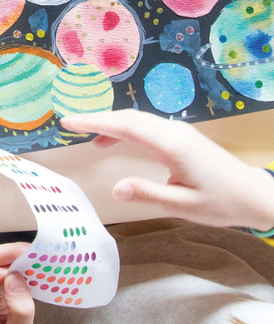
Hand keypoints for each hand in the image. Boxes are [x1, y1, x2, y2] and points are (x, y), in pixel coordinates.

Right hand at [60, 109, 273, 230]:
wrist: (255, 194)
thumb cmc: (222, 203)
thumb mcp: (184, 206)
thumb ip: (149, 194)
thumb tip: (116, 189)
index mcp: (171, 146)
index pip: (125, 127)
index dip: (95, 122)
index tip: (69, 121)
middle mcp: (173, 132)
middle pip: (128, 117)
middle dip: (97, 119)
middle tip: (70, 124)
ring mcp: (178, 131)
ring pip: (137, 119)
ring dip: (111, 123)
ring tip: (90, 138)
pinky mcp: (181, 135)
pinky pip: (146, 124)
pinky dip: (125, 128)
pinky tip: (116, 140)